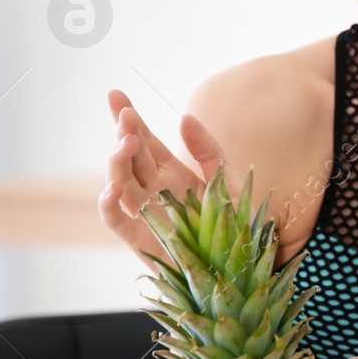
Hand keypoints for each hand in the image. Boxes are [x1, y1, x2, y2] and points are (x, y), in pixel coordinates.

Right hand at [99, 90, 224, 262]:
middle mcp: (155, 192)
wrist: (248, 264)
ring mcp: (146, 216)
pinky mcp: (142, 242)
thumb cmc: (239, 224)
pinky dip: (109, 206)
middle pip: (129, 158)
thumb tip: (185, 118)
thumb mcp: (229, 180)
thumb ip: (208, 151)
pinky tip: (113, 188)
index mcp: (173, 174)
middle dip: (124, 134)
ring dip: (117, 163)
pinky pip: (117, 222)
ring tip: (125, 143)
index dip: (130, 119)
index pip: (145, 141)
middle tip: (126, 116)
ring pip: (120, 184)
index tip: (116, 94)